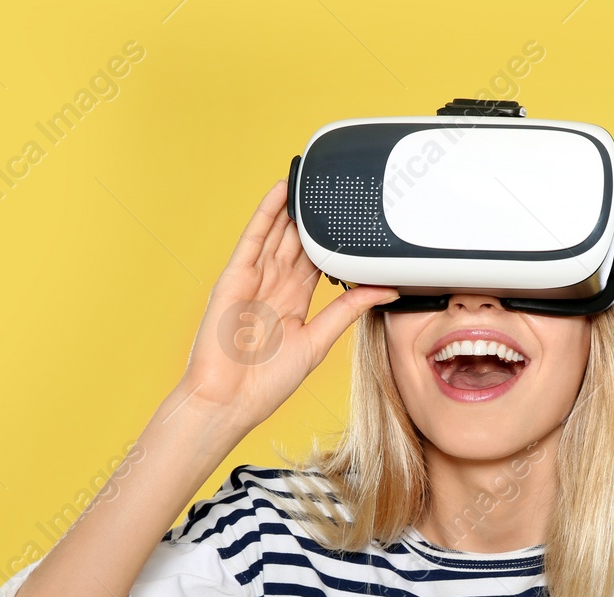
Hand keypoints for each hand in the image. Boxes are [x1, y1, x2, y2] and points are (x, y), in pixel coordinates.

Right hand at [176, 178, 398, 427]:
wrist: (229, 400)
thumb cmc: (266, 383)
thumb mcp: (318, 341)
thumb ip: (348, 310)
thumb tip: (385, 290)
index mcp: (293, 303)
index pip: (317, 261)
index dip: (333, 240)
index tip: (353, 219)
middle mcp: (273, 287)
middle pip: (298, 242)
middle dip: (315, 217)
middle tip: (336, 189)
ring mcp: (252, 279)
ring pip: (277, 234)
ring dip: (293, 207)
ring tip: (313, 178)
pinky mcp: (234, 277)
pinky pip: (252, 238)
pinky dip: (266, 213)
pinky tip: (281, 192)